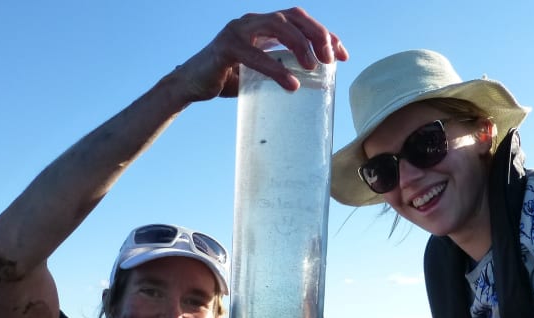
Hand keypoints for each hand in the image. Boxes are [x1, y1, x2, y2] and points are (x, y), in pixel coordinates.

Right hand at [173, 7, 347, 101]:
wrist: (191, 85)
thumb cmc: (227, 78)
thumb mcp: (260, 70)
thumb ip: (280, 66)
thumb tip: (314, 82)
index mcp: (262, 25)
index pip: (300, 20)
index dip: (324, 34)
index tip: (343, 55)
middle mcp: (252, 21)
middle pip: (293, 16)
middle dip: (317, 35)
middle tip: (331, 59)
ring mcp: (237, 30)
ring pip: (277, 25)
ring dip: (300, 44)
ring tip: (314, 66)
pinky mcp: (225, 47)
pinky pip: (255, 55)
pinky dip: (275, 69)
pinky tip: (291, 84)